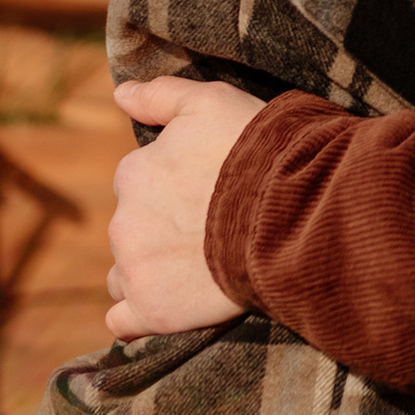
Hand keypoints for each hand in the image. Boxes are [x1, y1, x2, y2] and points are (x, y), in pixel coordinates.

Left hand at [104, 76, 263, 339]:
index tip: (207, 195)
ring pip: (126, 272)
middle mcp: (124, 221)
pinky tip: (167, 306)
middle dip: (162, 230)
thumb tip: (119, 93)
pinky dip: (138, 315)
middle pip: (132, 228)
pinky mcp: (153, 310)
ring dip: (152, 270)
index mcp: (133, 172)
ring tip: (199, 270)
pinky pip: (123, 321)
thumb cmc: (259, 152)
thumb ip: (160, 95)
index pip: (139, 183)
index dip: (174, 190)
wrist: (295, 212)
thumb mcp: (211, 103)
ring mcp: (136, 269)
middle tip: (211, 232)